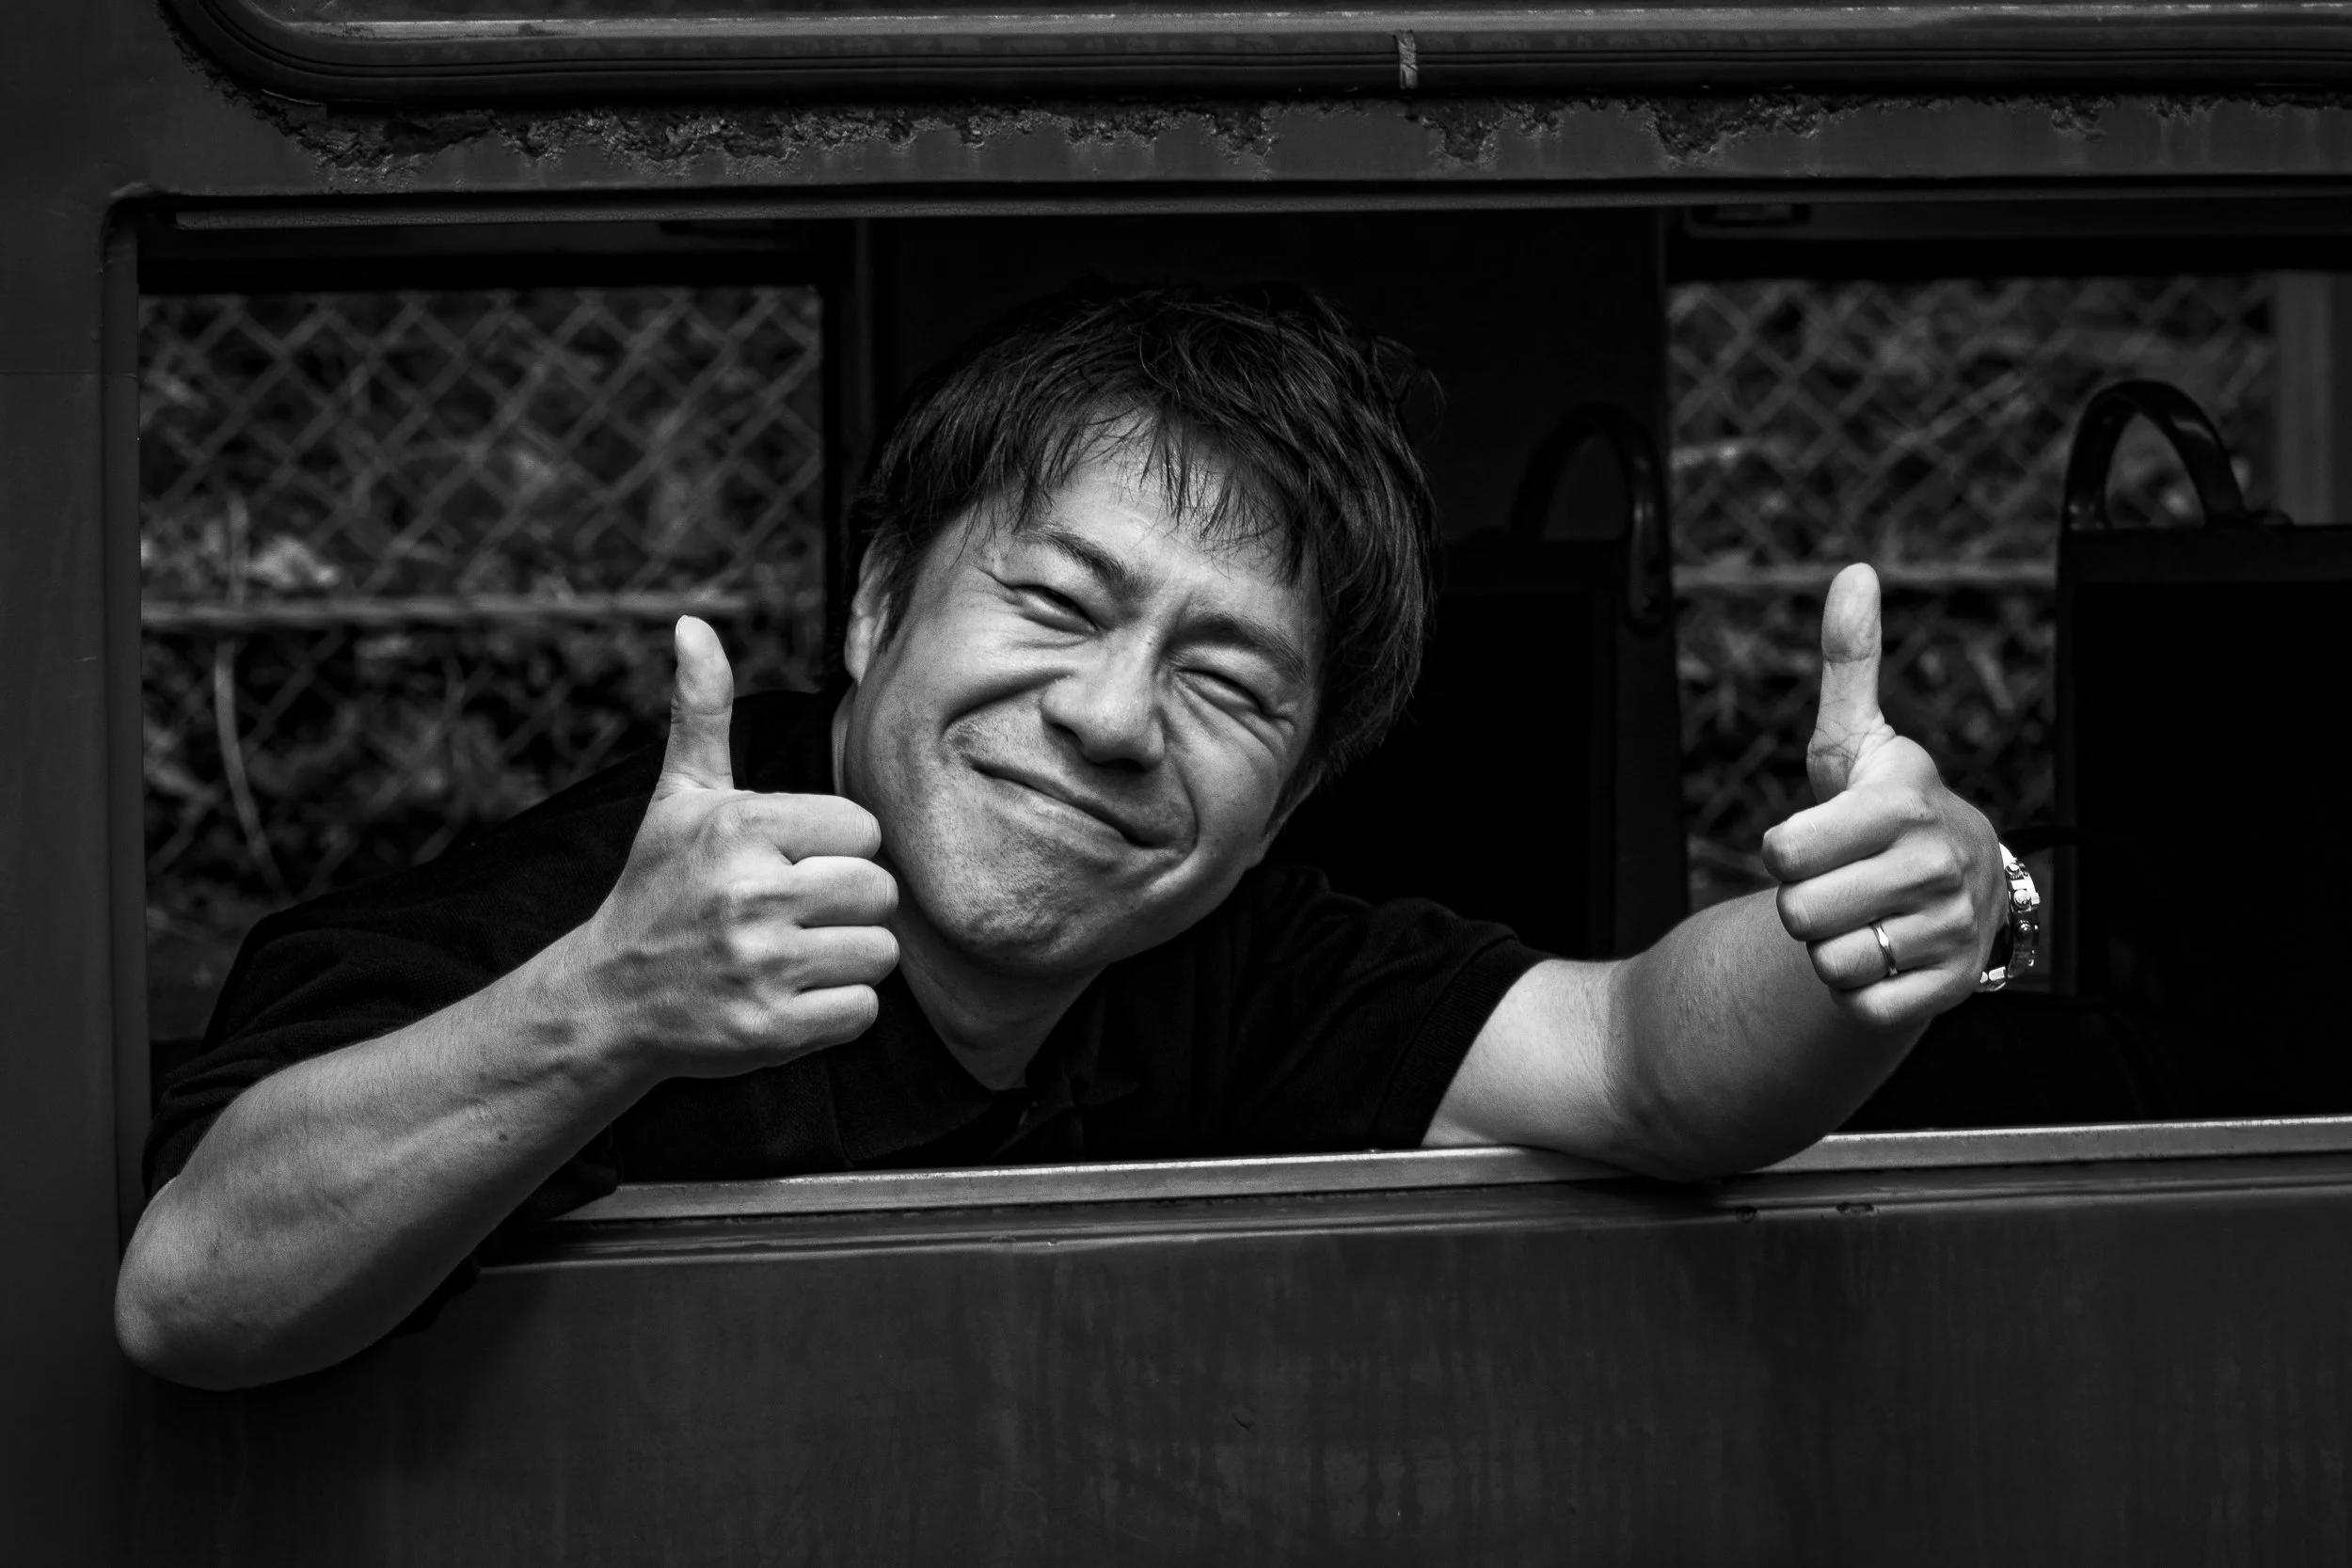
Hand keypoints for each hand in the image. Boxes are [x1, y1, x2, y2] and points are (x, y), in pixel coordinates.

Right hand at [558, 617, 897, 1077]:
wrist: (608, 998)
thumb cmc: (658, 887)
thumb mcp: (679, 797)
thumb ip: (703, 711)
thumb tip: (693, 625)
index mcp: (741, 828)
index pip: (863, 830)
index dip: (836, 849)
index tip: (789, 863)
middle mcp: (752, 893)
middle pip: (880, 892)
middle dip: (847, 905)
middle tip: (795, 914)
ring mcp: (761, 965)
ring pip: (879, 953)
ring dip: (847, 959)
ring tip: (792, 954)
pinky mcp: (770, 1030)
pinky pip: (861, 1012)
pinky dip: (837, 1010)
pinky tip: (790, 996)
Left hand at [1760, 565, 2005, 1029]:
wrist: (1957, 891)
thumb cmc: (1885, 810)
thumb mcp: (1860, 742)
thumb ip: (1850, 664)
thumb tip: (1855, 575)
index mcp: (1906, 803)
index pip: (1784, 850)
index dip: (1785, 848)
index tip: (1818, 836)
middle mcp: (1939, 865)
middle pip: (1797, 911)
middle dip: (1804, 900)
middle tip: (1843, 881)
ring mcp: (1950, 930)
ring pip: (1825, 963)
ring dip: (1830, 947)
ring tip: (1864, 916)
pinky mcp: (1950, 989)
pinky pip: (1859, 1006)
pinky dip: (1857, 991)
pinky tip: (1884, 955)